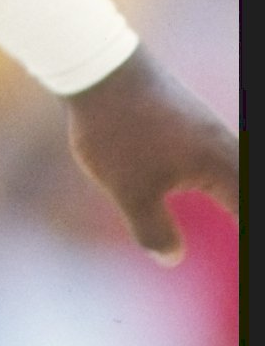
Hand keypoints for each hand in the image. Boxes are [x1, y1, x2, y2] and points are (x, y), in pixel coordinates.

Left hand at [65, 45, 239, 261]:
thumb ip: (154, 230)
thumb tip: (171, 258)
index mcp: (223, 167)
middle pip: (244, 191)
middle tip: (236, 238)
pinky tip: (218, 190)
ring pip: (234, 173)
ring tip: (230, 216)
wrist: (98, 62)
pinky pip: (219, 159)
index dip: (245, 243)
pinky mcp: (188, 120)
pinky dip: (224, 182)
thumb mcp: (131, 191)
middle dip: (240, 214)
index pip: (247, 216)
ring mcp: (207, 130)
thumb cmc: (118, 129)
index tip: (244, 282)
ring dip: (233, 200)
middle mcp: (225, 146)